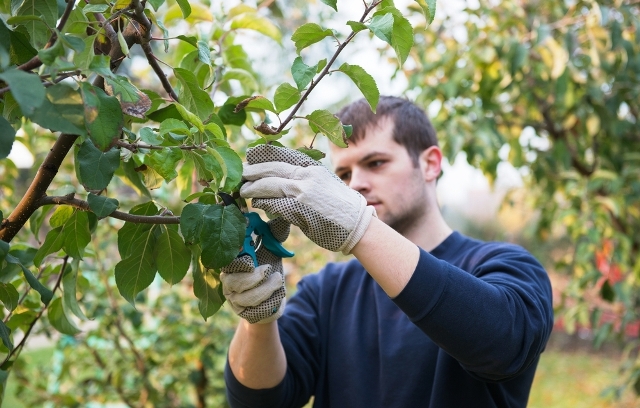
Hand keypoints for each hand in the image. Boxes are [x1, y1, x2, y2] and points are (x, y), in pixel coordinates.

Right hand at [220, 217, 288, 323]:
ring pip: (246, 296)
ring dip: (266, 288)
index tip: (251, 254)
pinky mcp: (243, 313)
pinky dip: (269, 301)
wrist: (271, 301)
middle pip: (234, 280)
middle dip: (254, 276)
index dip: (238, 257)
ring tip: (278, 280)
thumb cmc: (268, 271)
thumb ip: (274, 234)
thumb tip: (282, 214)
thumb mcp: (271, 250)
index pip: (228, 259)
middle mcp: (227, 281)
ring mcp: (234, 299)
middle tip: (269, 269)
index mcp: (231, 262)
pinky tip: (276, 296)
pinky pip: (255, 309)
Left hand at [240, 144, 375, 253]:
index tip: (251, 157)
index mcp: (312, 167)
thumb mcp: (324, 183)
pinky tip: (257, 203)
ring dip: (253, 188)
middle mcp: (306, 175)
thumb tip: (282, 180)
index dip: (264, 156)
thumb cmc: (341, 208)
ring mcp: (302, 192)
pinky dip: (263, 202)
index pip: (283, 156)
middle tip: (241, 174)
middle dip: (253, 171)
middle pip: (271, 169)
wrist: (357, 224)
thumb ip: (304, 179)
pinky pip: (274, 204)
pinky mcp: (298, 209)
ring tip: (244, 190)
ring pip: (269, 185)